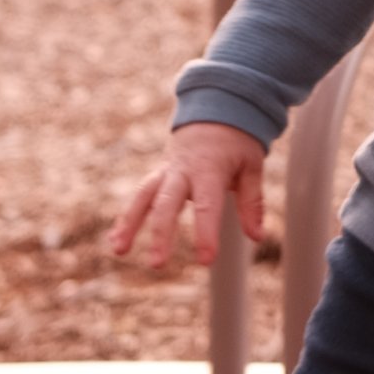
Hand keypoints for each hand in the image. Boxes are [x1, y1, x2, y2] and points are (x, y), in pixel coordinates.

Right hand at [110, 123, 266, 272]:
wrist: (215, 108)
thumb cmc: (237, 142)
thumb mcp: (252, 166)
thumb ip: (252, 202)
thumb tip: (257, 236)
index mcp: (209, 169)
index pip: (207, 205)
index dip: (205, 233)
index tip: (206, 260)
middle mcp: (182, 171)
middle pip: (166, 203)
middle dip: (160, 234)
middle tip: (157, 264)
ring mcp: (166, 172)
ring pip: (143, 197)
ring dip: (130, 224)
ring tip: (118, 250)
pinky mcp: (158, 176)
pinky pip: (139, 197)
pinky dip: (126, 218)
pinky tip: (116, 241)